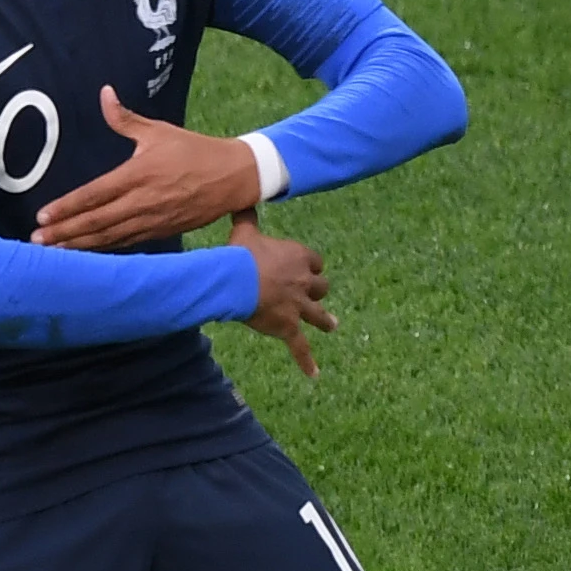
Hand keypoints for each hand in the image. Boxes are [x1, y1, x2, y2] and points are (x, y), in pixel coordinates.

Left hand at [32, 87, 263, 250]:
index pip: (94, 194)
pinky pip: (126, 244)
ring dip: (79, 245)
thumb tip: (104, 94)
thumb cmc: (193, 150)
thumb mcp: (158, 131)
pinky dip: (103, 250)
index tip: (43, 216)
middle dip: (64, 232)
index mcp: (138, 174)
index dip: (67, 207)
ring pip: (108, 237)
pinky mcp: (161, 233)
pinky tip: (84, 252)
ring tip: (53, 251)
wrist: (233, 177)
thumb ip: (125, 119)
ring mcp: (152, 221)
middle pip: (96, 222)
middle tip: (37, 240)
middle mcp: (142, 201)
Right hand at [232, 208, 333, 375]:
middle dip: (318, 291)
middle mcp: (304, 282)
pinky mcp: (289, 327)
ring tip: (333, 325)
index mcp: (298, 257)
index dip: (310, 265)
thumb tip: (243, 195)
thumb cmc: (241, 255)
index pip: (314, 261)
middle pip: (321, 287)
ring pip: (319, 315)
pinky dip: (306, 361)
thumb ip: (248, 215)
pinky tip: (314, 375)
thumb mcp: (245, 230)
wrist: (237, 281)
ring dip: (326, 320)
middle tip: (316, 296)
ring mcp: (298, 307)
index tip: (306, 267)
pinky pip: (301, 347)